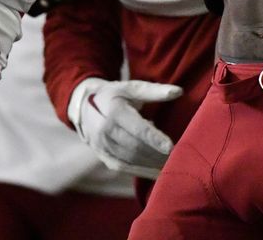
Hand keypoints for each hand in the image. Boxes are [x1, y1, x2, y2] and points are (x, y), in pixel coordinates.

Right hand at [68, 76, 182, 178]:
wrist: (84, 106)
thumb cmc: (114, 95)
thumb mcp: (131, 88)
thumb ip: (155, 91)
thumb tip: (179, 91)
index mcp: (114, 111)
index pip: (137, 128)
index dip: (154, 138)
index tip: (171, 147)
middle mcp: (104, 131)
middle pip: (134, 147)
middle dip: (156, 154)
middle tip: (177, 158)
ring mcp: (101, 146)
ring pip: (129, 159)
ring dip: (150, 164)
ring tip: (170, 165)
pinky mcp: (102, 156)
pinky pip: (123, 168)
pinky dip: (141, 172)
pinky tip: (157, 173)